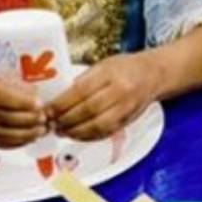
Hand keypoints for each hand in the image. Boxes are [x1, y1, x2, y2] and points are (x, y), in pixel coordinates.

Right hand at [0, 65, 47, 148]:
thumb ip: (5, 78)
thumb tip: (32, 88)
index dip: (20, 101)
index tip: (38, 103)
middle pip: (0, 117)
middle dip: (26, 120)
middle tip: (43, 118)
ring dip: (23, 134)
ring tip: (40, 130)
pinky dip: (13, 142)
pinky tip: (27, 139)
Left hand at [48, 52, 166, 140]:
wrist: (153, 74)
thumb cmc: (125, 67)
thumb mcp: (103, 65)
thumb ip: (83, 80)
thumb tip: (58, 99)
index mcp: (110, 73)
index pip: (80, 91)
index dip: (61, 104)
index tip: (47, 110)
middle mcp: (120, 91)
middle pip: (87, 111)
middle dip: (65, 120)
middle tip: (51, 123)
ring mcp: (126, 108)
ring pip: (96, 126)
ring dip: (75, 132)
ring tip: (61, 131)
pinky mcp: (128, 120)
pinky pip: (105, 133)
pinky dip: (88, 137)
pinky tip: (77, 135)